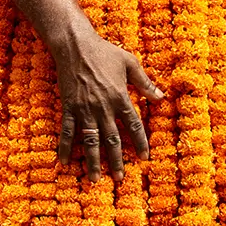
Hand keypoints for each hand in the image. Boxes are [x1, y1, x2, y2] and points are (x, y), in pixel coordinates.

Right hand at [54, 27, 162, 182]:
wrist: (75, 46)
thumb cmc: (104, 51)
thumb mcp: (130, 63)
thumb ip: (145, 82)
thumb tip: (161, 97)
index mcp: (120, 97)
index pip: (133, 125)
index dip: (140, 143)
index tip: (144, 158)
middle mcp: (103, 107)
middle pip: (112, 139)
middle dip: (116, 161)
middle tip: (120, 178)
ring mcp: (84, 109)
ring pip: (90, 141)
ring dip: (93, 161)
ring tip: (95, 179)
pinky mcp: (69, 107)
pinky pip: (67, 131)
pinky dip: (65, 147)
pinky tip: (64, 162)